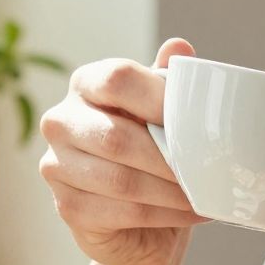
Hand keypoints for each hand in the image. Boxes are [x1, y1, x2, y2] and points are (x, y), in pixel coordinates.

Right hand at [38, 37, 206, 264]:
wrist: (137, 217)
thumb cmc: (151, 154)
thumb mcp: (163, 113)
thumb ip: (167, 82)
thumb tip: (179, 47)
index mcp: (85, 83)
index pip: (117, 79)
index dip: (160, 100)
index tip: (197, 123)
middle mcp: (61, 121)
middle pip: (117, 138)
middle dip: (169, 159)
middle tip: (209, 170)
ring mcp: (56, 167)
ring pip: (122, 181)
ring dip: (171, 192)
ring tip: (205, 194)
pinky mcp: (67, 207)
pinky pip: (121, 212)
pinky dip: (164, 215)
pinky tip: (190, 212)